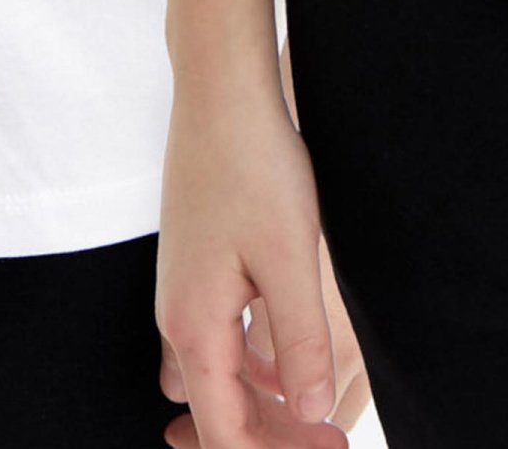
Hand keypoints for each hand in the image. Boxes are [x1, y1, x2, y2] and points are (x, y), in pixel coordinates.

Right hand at [155, 72, 355, 447]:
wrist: (220, 93)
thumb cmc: (253, 166)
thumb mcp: (290, 259)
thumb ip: (301, 343)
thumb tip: (310, 413)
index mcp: (194, 326)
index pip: (225, 433)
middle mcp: (177, 318)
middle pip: (218, 413)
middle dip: (272, 438)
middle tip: (331, 440)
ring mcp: (181, 291)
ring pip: (218, 379)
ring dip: (263, 405)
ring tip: (315, 409)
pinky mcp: (194, 268)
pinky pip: (218, 342)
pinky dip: (252, 365)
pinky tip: (288, 355)